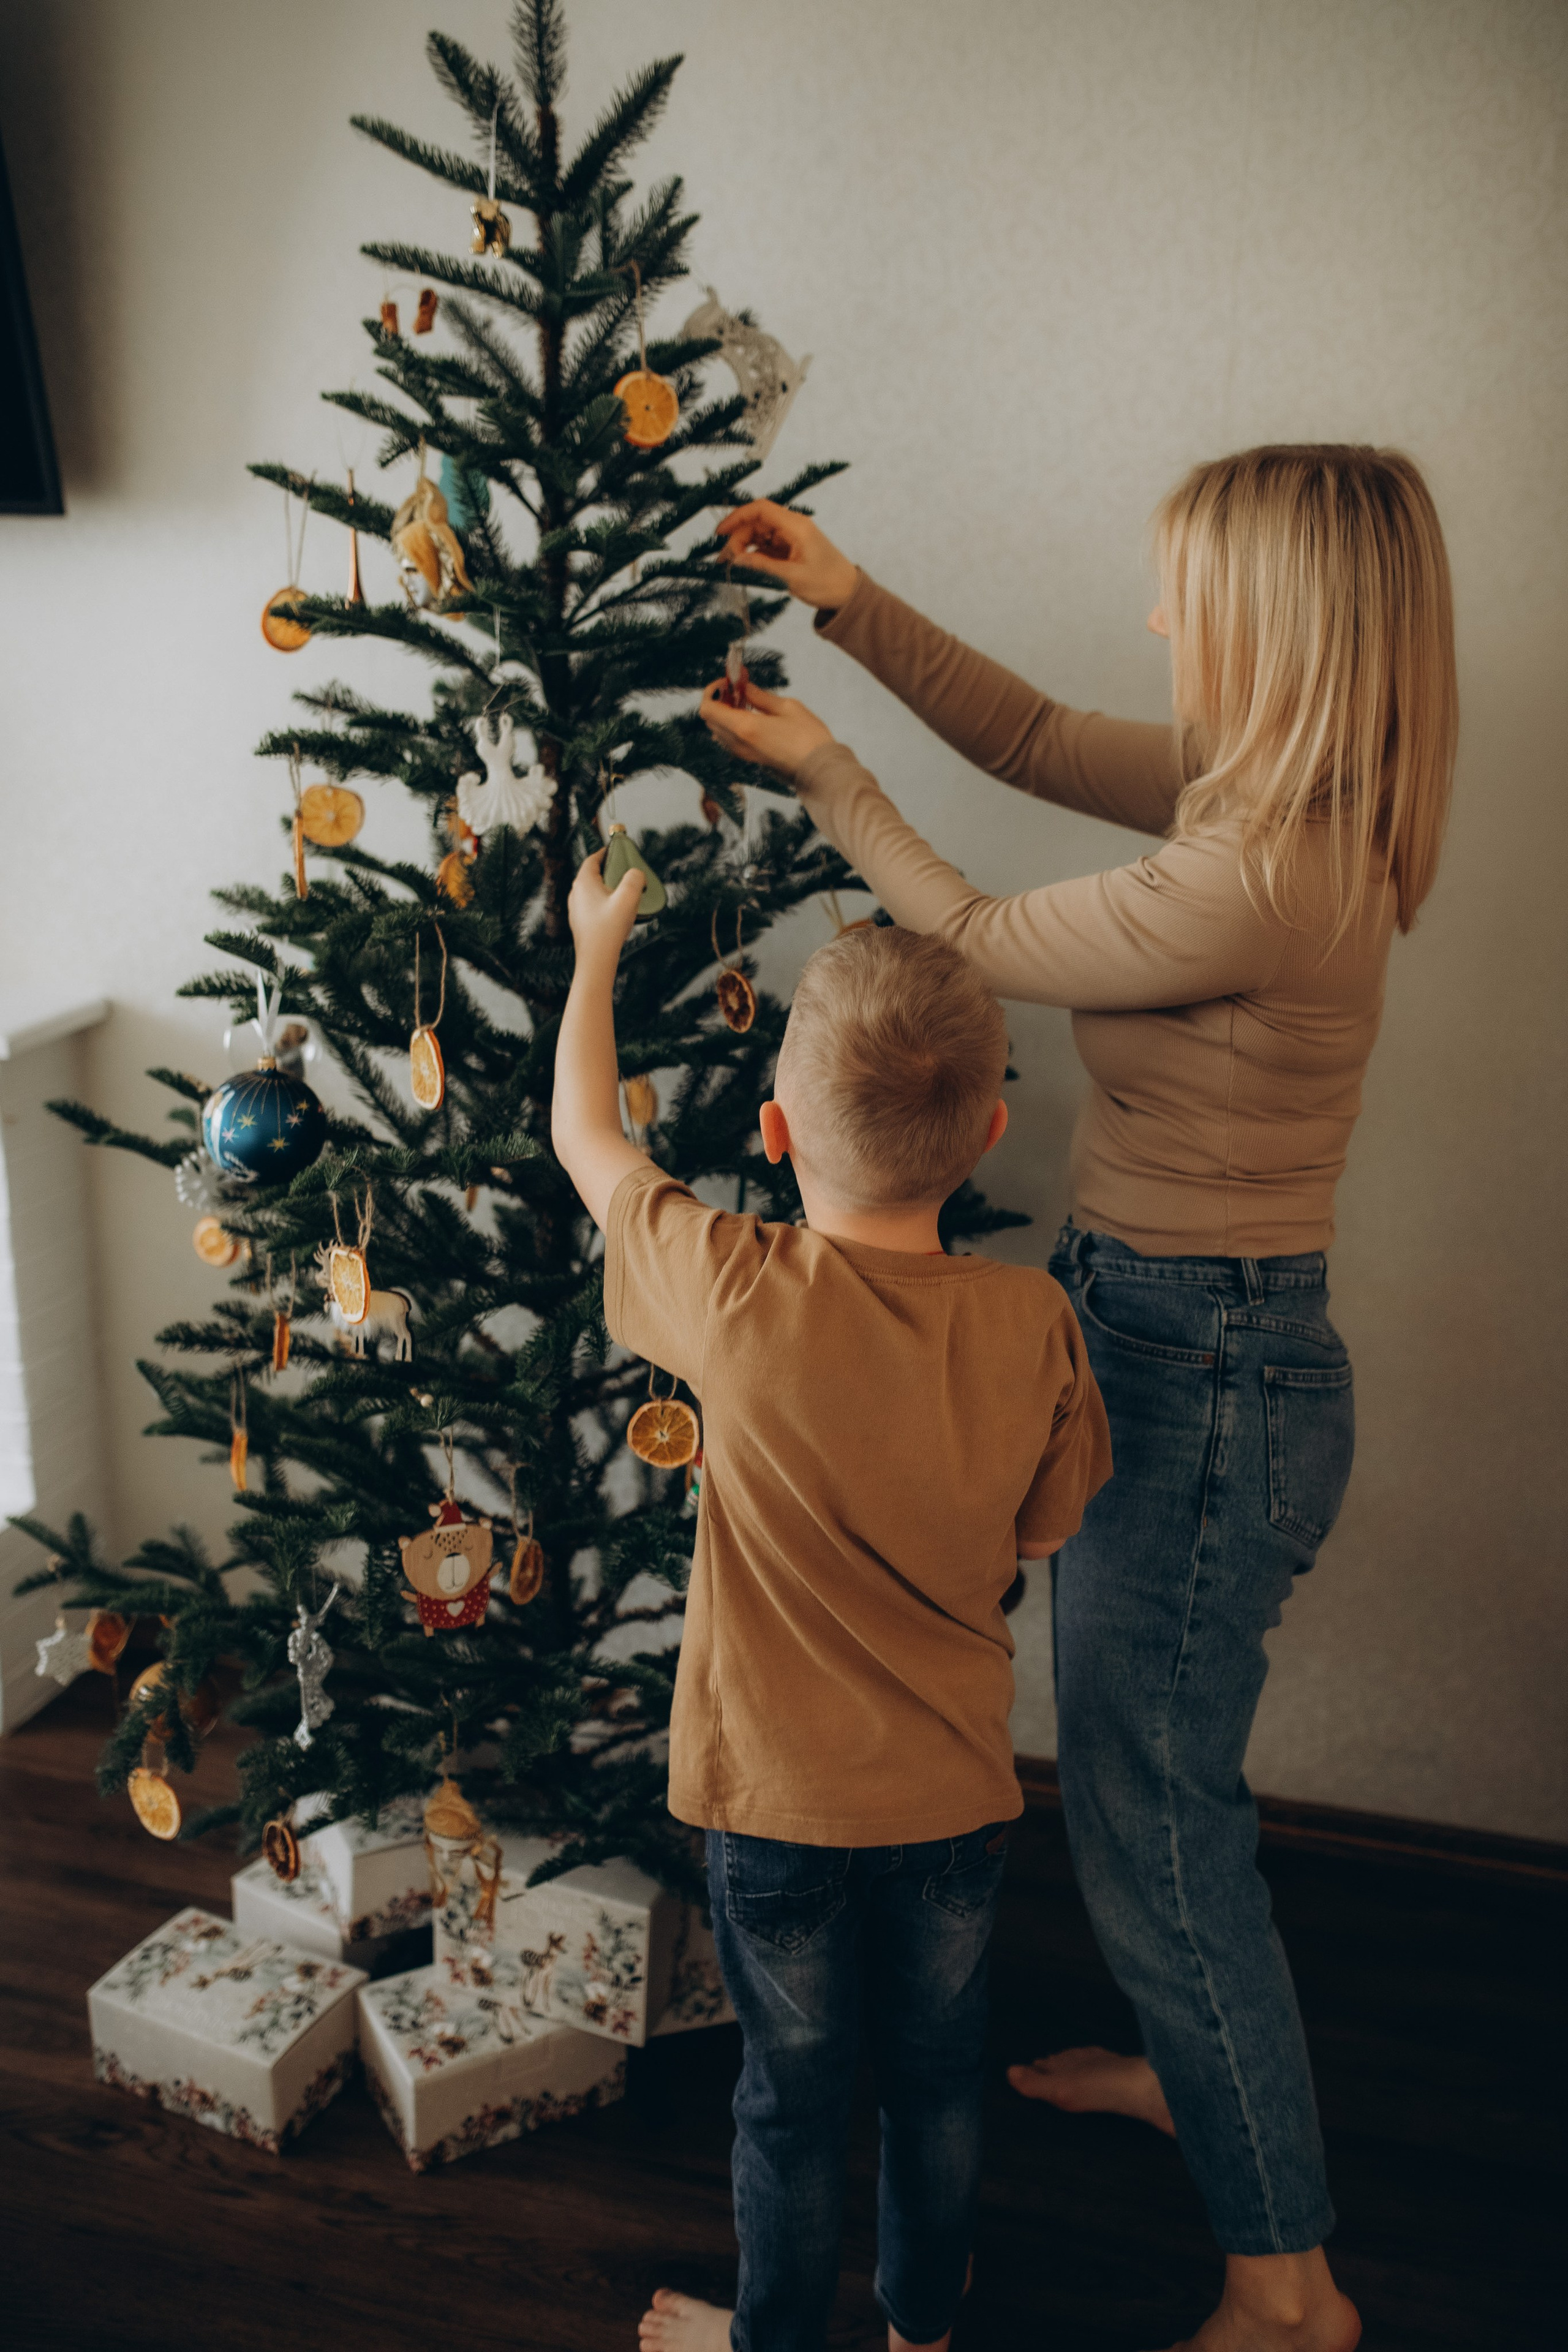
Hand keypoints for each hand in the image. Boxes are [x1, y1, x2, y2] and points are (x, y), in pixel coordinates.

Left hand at [568, 850, 642, 965]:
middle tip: (627, 874)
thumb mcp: (628, 898)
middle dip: (610, 872)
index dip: (606, 853)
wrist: (596, 960)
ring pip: (593, 892)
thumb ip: (635, 878)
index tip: (618, 851)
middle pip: (593, 875)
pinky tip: (618, 914)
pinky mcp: (580, 923)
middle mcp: (576, 894)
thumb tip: (636, 874)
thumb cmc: (609, 929)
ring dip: (608, 890)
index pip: (593, 859)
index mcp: (583, 883)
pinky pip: (593, 907)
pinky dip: (605, 904)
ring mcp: (576, 910)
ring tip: (625, 896)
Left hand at [700, 682, 835, 778]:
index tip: (728, 681)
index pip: (708, 709)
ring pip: (719, 730)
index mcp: (744, 728)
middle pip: (711, 719)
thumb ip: (759, 696)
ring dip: (726, 713)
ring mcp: (743, 754)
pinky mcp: (751, 759)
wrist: (820, 769)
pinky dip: (734, 725)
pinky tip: (753, 716)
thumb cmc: (808, 738)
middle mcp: (738, 743)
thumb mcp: (787, 707)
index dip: (712, 691)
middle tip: (739, 688)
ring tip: (747, 701)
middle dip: (720, 699)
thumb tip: (743, 688)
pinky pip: (731, 740)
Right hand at [712, 499, 858, 610]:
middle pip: (757, 521)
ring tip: (733, 563)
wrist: (848, 593)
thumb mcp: (792, 577)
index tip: (720, 532)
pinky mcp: (791, 547)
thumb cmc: (828, 584)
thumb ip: (762, 566)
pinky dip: (755, 552)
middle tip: (726, 560)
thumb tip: (736, 559)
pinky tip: (746, 563)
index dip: (737, 516)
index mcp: (797, 526)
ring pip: (760, 532)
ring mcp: (792, 536)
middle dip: (738, 537)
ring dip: (744, 545)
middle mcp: (793, 526)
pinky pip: (767, 544)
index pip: (761, 509)